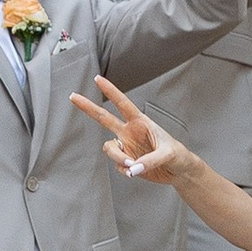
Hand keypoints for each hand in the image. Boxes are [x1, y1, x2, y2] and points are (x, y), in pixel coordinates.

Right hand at [82, 75, 196, 192]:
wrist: (178, 171)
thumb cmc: (177, 155)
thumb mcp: (168, 154)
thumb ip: (150, 160)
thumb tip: (132, 168)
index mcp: (141, 122)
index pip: (123, 104)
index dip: (110, 91)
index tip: (98, 79)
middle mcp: (130, 132)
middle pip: (103, 118)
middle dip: (88, 107)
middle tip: (73, 96)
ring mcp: (126, 147)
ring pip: (109, 148)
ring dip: (118, 158)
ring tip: (132, 166)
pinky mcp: (126, 162)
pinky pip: (118, 165)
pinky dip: (125, 170)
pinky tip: (136, 171)